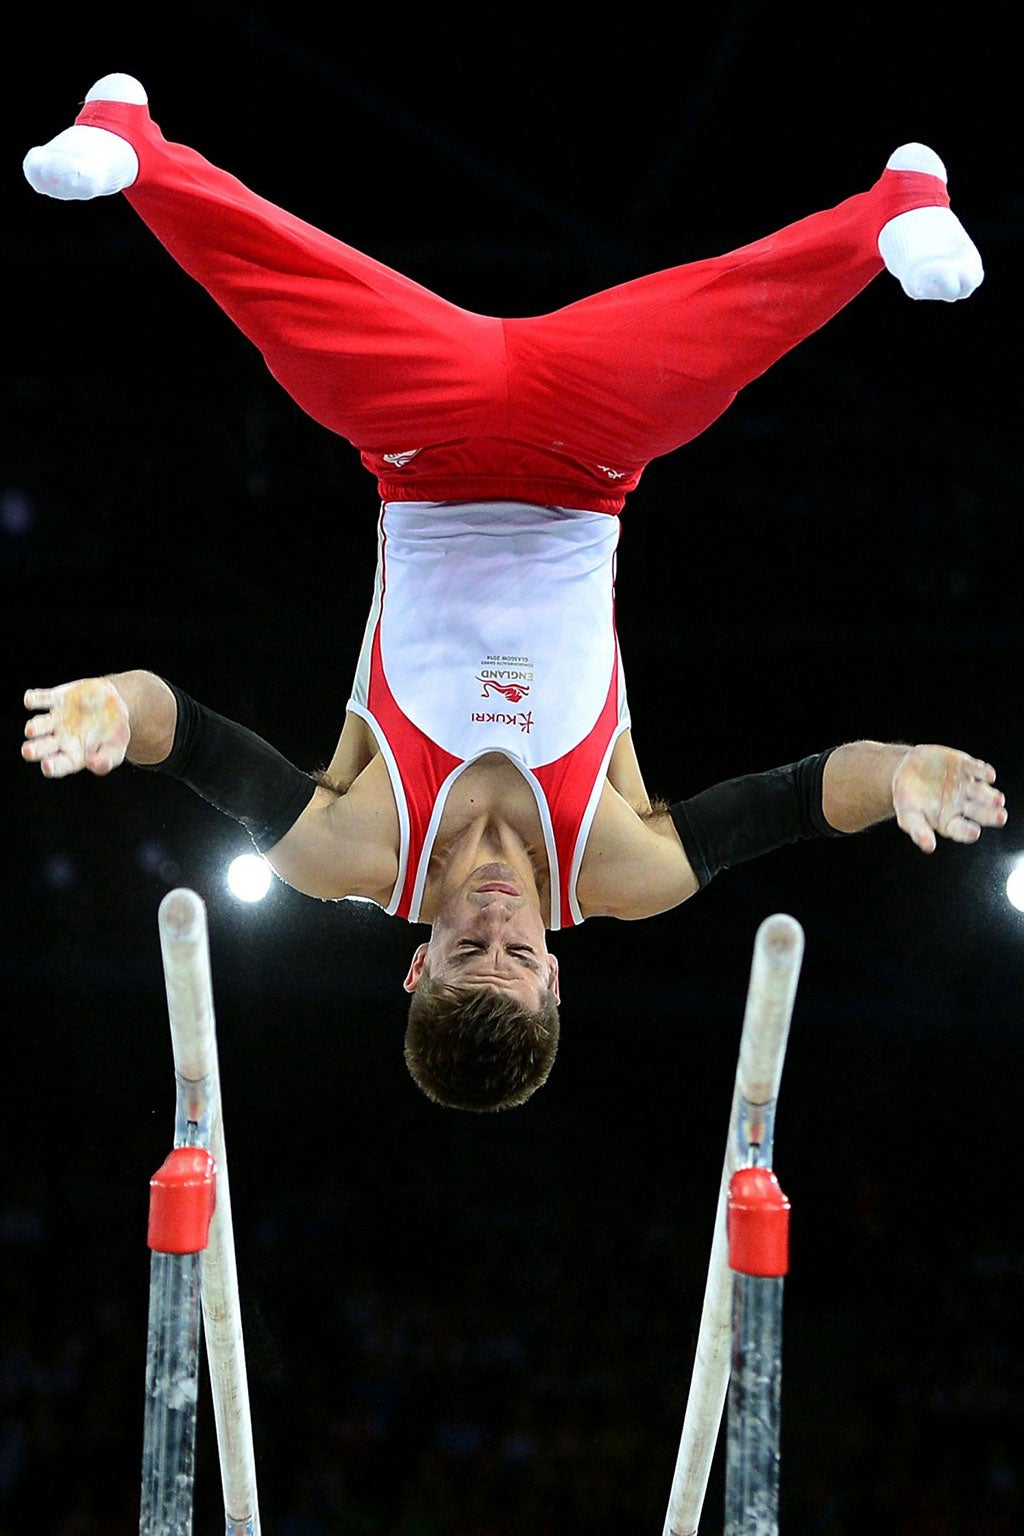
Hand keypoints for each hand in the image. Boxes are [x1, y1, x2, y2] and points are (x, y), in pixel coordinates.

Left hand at [22, 679, 130, 777]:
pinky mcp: (57, 699)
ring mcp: (56, 719)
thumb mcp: (116, 750)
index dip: (53, 767)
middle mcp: (59, 739)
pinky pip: (41, 699)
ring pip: (39, 724)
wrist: (116, 705)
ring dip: (35, 726)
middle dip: (34, 750)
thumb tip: (93, 764)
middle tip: (28, 751)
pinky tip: (30, 699)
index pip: (59, 765)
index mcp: (72, 755)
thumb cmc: (114, 735)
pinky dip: (34, 699)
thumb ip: (106, 761)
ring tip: (31, 730)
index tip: (47, 766)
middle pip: (42, 747)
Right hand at [891, 745, 1006, 852]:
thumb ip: (918, 830)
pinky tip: (988, 775)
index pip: (962, 830)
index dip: (967, 832)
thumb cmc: (907, 798)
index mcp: (949, 821)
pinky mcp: (964, 767)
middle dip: (990, 815)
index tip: (973, 833)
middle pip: (980, 812)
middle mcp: (962, 805)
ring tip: (997, 800)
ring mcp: (965, 785)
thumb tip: (928, 847)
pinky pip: (976, 769)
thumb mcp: (908, 815)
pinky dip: (983, 771)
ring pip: (982, 792)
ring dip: (990, 796)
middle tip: (1000, 817)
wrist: (905, 769)